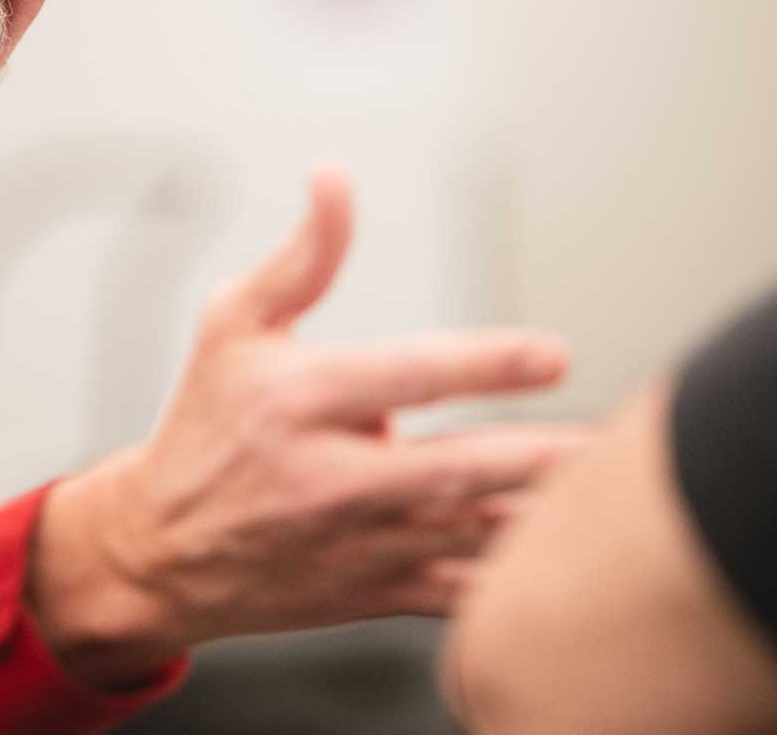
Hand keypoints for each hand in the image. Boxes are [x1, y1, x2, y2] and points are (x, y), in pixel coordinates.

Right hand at [27, 165, 582, 688]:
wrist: (160, 550)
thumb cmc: (205, 424)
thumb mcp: (233, 324)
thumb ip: (303, 257)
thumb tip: (335, 181)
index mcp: (295, 399)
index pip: (406, 376)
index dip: (485, 364)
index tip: (552, 355)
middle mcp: (326, 477)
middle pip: (457, 468)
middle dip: (540, 456)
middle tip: (616, 442)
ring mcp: (354, 544)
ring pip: (472, 535)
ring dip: (547, 515)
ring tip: (616, 493)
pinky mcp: (373, 595)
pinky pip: (461, 595)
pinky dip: (519, 584)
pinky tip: (570, 562)